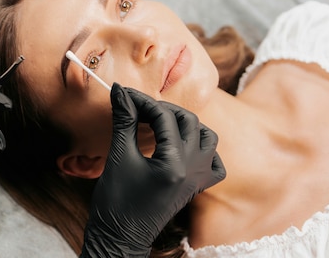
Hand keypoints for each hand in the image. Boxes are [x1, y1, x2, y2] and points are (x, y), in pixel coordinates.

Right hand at [80, 83, 225, 256]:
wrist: (119, 237)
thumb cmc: (114, 201)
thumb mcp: (118, 157)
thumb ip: (124, 121)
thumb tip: (121, 92)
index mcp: (174, 163)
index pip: (164, 117)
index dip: (142, 101)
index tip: (123, 94)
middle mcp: (193, 170)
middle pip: (189, 121)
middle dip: (163, 109)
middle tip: (138, 107)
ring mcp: (197, 180)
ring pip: (207, 138)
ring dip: (186, 124)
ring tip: (160, 123)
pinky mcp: (195, 189)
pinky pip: (213, 163)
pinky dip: (203, 149)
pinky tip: (183, 147)